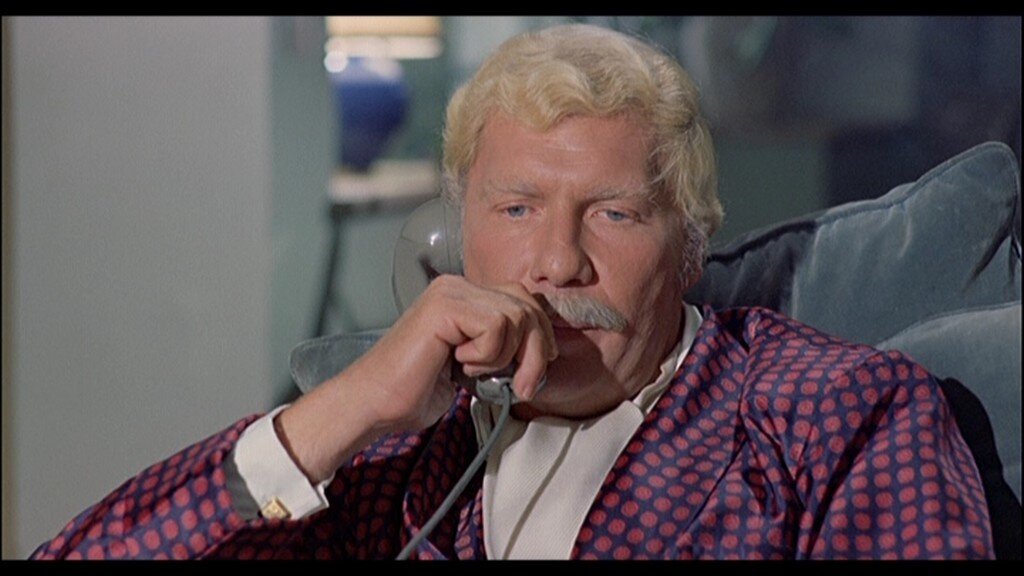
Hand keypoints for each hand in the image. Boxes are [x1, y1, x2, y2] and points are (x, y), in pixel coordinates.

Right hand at [275, 275, 556, 482]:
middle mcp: (457, 285)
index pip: (523, 299)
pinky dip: (485, 355)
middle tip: (523, 387)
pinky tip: (457, 363)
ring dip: (504, 357)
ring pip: (515, 316)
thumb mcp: (475, 365)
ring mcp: (449, 292)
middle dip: (535, 351)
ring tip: (472, 372)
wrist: (376, 403)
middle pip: (527, 305)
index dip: (540, 334)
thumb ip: (502, 347)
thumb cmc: (418, 390)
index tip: (537, 369)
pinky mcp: (444, 306)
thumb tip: (544, 349)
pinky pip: (495, 326)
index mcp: (463, 294)